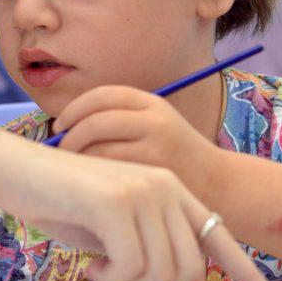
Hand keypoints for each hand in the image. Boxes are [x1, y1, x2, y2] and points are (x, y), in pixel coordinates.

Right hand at [0, 133, 277, 280]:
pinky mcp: (117, 202)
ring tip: (101, 267)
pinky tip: (91, 260)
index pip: (219, 235)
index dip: (246, 272)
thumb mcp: (115, 232)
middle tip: (117, 280)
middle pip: (189, 269)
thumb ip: (155, 250)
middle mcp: (164, 186)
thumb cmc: (59, 201)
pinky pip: (132, 267)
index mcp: (169, 190)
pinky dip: (110, 277)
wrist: (13, 169)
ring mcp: (143, 191)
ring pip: (162, 272)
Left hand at [52, 85, 219, 188]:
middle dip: (70, 136)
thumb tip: (66, 127)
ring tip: (70, 168)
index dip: (74, 109)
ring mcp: (157, 143)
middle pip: (96, 120)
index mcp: (151, 102)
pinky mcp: (156, 169)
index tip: (60, 126)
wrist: (221, 185)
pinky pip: (111, 169)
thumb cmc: (175, 158)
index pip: (101, 95)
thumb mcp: (154, 126)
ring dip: (77, 157)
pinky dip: (93, 174)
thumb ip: (119, 121)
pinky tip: (88, 182)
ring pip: (100, 146)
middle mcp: (154, 117)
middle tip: (60, 152)